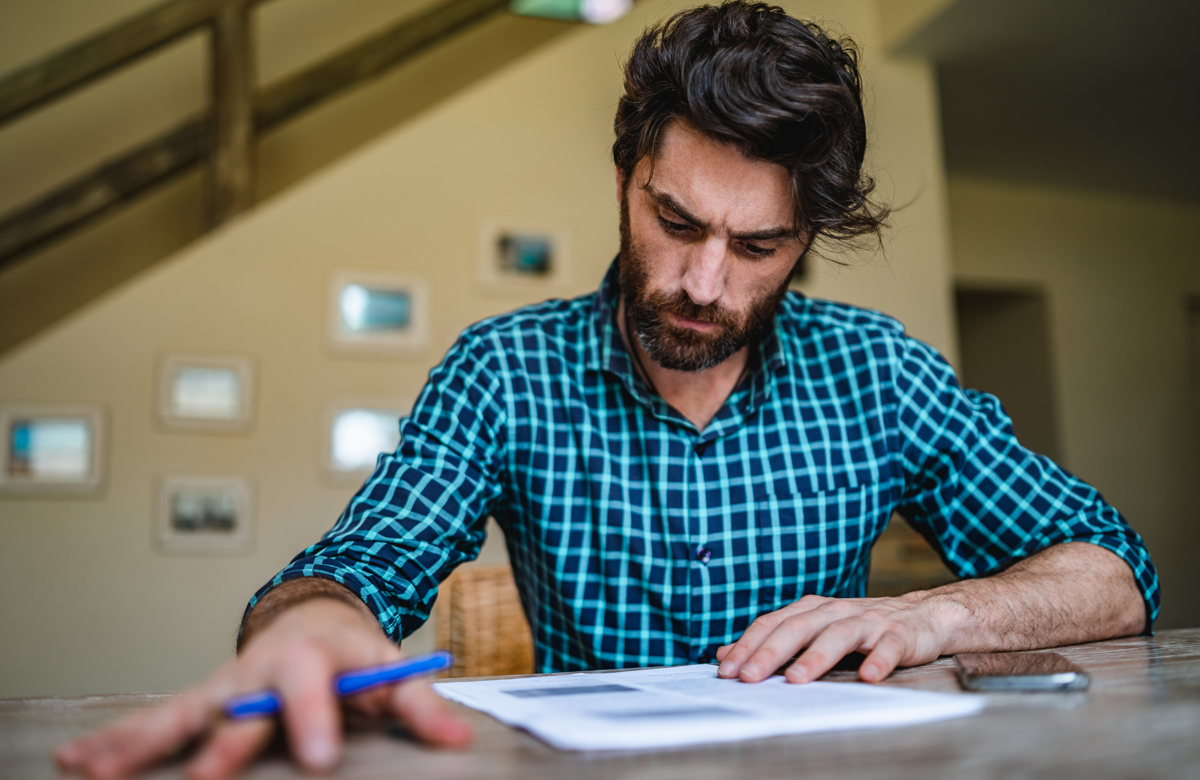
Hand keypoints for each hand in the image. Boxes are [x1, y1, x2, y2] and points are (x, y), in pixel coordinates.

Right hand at [54, 596, 471, 778]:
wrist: (315, 617)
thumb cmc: (353, 654)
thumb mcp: (392, 671)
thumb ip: (420, 704)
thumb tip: (460, 736)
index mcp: (311, 658)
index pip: (312, 686)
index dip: (314, 720)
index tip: (318, 758)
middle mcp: (258, 670)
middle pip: (235, 706)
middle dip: (220, 745)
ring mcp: (224, 685)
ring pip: (180, 713)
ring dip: (139, 741)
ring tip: (99, 770)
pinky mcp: (201, 699)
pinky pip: (158, 719)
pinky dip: (117, 738)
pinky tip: (78, 761)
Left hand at [714, 593, 957, 683]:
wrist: (924, 615)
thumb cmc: (862, 628)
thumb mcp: (814, 630)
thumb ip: (773, 641)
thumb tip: (725, 654)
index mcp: (811, 610)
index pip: (772, 624)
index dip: (747, 645)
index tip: (726, 670)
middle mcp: (836, 611)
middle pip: (798, 627)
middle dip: (771, 652)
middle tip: (749, 677)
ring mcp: (868, 621)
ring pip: (838, 635)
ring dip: (816, 656)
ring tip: (797, 679)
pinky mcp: (899, 635)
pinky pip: (888, 647)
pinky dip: (879, 661)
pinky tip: (869, 676)